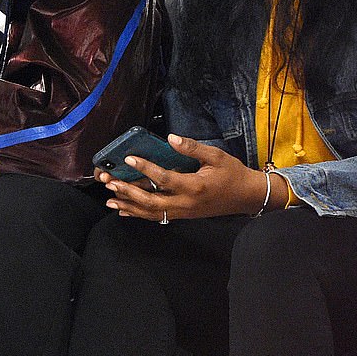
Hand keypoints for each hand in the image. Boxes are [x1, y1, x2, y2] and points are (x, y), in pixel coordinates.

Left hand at [99, 135, 285, 220]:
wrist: (246, 197)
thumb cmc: (232, 173)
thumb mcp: (216, 156)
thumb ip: (192, 148)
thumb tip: (171, 137)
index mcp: (195, 186)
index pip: (165, 178)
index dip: (146, 169)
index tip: (129, 158)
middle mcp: (186, 203)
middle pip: (151, 201)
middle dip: (128, 192)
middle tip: (110, 182)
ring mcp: (183, 212)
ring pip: (151, 213)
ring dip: (129, 206)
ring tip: (110, 199)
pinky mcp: (183, 215)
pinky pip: (157, 217)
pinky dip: (139, 214)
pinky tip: (124, 210)